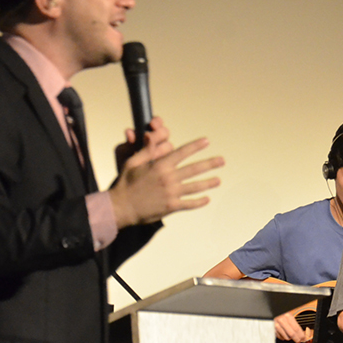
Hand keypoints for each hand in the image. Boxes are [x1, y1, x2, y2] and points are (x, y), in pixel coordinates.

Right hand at [109, 126, 223, 227]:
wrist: (120, 207)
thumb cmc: (125, 183)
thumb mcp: (132, 162)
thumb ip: (146, 150)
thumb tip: (151, 136)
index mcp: (160, 165)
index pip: (182, 152)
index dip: (196, 146)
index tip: (207, 141)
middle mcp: (168, 178)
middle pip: (194, 169)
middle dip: (210, 164)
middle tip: (222, 160)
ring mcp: (171, 193)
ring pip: (195, 187)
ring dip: (208, 183)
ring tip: (218, 180)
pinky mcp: (170, 207)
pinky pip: (189, 204)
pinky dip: (199, 202)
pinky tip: (207, 199)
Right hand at [273, 313, 311, 342]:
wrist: (274, 314)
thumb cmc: (283, 316)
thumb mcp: (290, 317)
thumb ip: (295, 325)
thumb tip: (302, 334)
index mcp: (288, 316)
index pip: (296, 328)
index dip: (301, 335)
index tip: (303, 338)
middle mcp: (282, 321)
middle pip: (292, 334)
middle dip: (297, 339)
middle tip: (299, 341)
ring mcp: (277, 326)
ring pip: (286, 337)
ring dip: (290, 338)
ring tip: (290, 335)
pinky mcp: (273, 330)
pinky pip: (281, 337)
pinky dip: (284, 338)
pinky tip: (284, 334)